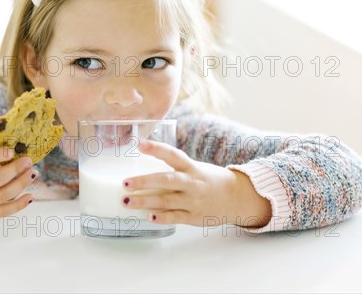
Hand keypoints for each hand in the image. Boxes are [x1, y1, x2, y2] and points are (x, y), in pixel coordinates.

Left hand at [121, 140, 270, 226]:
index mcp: (190, 167)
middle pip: (166, 180)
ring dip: (145, 201)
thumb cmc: (207, 180)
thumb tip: (142, 163)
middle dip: (144, 181)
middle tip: (125, 182)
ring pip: (166, 201)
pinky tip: (148, 217)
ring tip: (127, 201)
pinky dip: (162, 217)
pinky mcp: (194, 216)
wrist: (236, 197)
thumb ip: (173, 168)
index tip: (139, 144)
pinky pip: (176, 217)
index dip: (156, 149)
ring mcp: (193, 200)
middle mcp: (191, 182)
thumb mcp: (193, 168)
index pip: (172, 155)